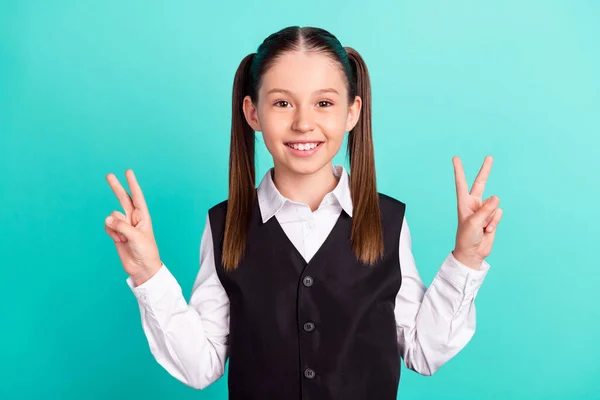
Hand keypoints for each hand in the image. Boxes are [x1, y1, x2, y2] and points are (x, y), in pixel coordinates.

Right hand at [105, 169, 161, 284]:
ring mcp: (124, 225)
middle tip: (108, 175)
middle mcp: (133, 218)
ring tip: (123, 238)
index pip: (137, 196)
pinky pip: (108, 226)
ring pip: (113, 216)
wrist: (141, 267)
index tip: (128, 171)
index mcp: (143, 216)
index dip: (132, 184)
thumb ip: (122, 226)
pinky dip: (110, 232)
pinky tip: (118, 240)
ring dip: (115, 227)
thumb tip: (108, 219)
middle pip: (123, 199)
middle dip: (116, 187)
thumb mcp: (136, 237)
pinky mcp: (116, 233)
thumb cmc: (145, 251)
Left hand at [452, 156, 502, 269]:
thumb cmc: (467, 237)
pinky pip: (498, 214)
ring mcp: (484, 210)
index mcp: (464, 202)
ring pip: (494, 205)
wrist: (473, 252)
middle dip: (485, 171)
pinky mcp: (492, 218)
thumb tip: (496, 197)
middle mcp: (474, 204)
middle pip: (481, 184)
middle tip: (489, 157)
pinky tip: (487, 230)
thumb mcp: (474, 222)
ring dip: (491, 218)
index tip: (455, 158)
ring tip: (482, 227)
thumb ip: (486, 209)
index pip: (461, 183)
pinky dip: (494, 223)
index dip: (459, 170)